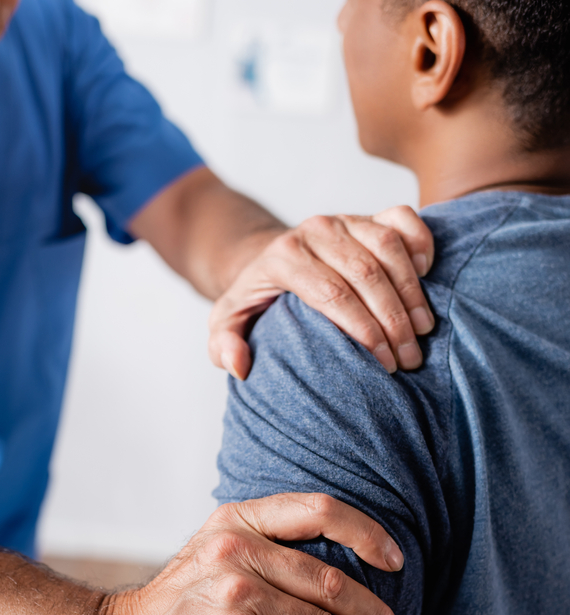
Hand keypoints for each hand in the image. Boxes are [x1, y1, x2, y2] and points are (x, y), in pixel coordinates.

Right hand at [87, 493, 403, 614]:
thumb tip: (334, 566)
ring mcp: (234, 593)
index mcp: (237, 519)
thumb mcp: (213, 556)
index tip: (397, 563)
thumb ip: (262, 549)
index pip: (319, 510)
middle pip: (330, 580)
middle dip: (374, 614)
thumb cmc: (175, 607)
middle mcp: (236, 548)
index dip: (367, 533)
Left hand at [209, 206, 434, 379]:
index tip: (383, 364)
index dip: (363, 331)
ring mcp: (344, 218)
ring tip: (423, 331)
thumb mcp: (227, 322)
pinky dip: (421, 244)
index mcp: (283, 257)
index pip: (333, 295)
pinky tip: (427, 278)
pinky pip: (403, 219)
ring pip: (389, 249)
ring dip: (412, 293)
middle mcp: (315, 231)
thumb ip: (223, 345)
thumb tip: (240, 366)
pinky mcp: (367, 214)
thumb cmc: (254, 298)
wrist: (266, 257)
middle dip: (394, 321)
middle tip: (411, 358)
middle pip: (366, 274)